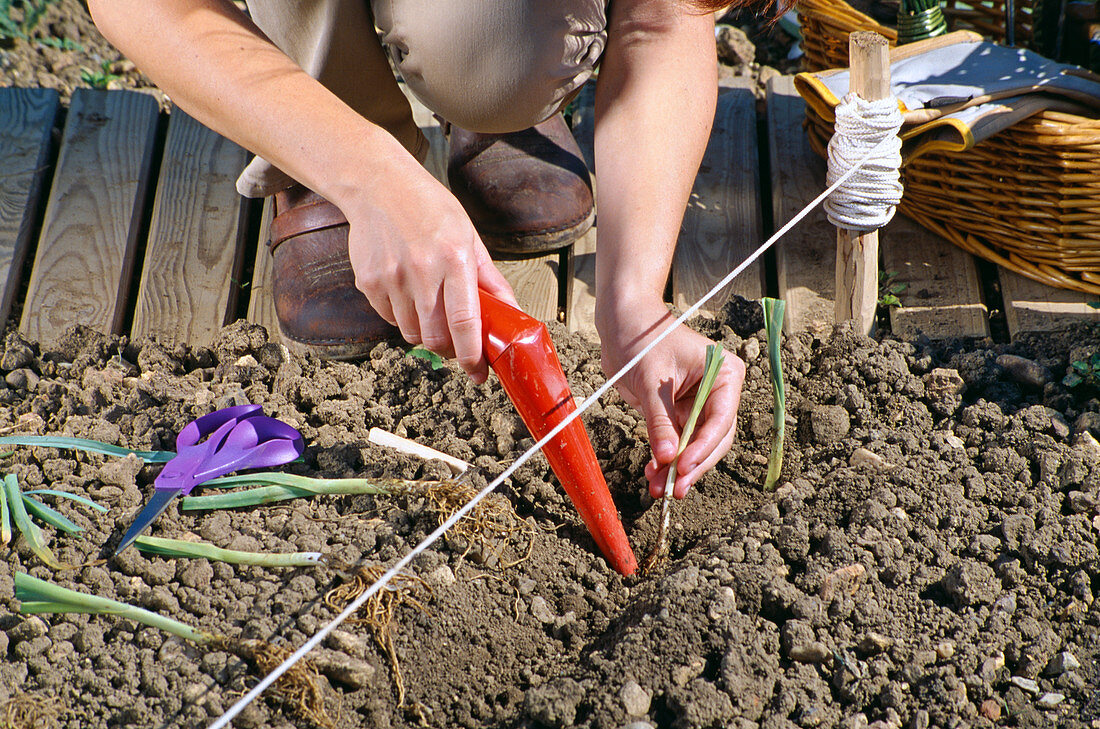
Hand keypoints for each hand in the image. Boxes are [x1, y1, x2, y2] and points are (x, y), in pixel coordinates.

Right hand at [340, 156, 517, 383]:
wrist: (378, 185)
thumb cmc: (430, 209)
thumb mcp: (469, 237)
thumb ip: (490, 280)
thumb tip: (512, 313)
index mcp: (454, 259)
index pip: (464, 323)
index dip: (472, 356)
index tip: (478, 372)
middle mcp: (421, 271)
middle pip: (435, 339)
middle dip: (449, 351)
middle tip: (457, 344)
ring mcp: (391, 279)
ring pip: (411, 334)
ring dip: (426, 333)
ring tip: (431, 309)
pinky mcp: (368, 283)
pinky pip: (389, 319)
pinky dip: (403, 317)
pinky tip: (408, 292)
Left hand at [597, 298, 744, 499]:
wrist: (621, 326)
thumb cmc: (642, 340)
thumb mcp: (652, 383)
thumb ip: (661, 421)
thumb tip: (668, 458)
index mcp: (724, 374)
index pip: (722, 419)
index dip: (704, 447)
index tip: (682, 466)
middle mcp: (718, 392)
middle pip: (714, 439)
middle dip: (692, 465)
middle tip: (674, 488)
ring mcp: (699, 405)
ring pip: (696, 447)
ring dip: (677, 468)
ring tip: (658, 488)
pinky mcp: (680, 414)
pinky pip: (678, 443)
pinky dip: (666, 459)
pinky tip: (653, 474)